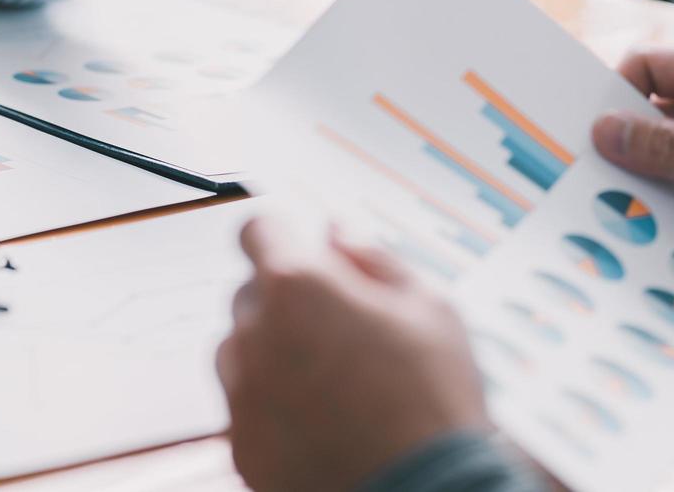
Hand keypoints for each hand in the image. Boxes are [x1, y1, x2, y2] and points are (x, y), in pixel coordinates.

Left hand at [216, 216, 488, 491]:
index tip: (304, 253)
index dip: (284, 238)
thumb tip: (337, 233)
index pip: (258, 230)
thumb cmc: (433, 405)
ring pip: (241, 348)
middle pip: (251, 292)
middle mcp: (255, 332)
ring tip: (334, 380)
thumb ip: (375, 259)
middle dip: (288, 299)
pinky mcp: (240, 443)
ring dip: (273, 350)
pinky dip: (272, 403)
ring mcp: (242, 392)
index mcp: (298, 285)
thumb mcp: (430, 309)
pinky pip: (245, 403)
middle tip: (341, 329)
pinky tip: (321, 418)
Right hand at [592, 49, 673, 286]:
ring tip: (627, 215)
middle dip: (629, 147)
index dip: (612, 95)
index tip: (583, 135)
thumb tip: (604, 130)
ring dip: (657, 185)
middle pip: (656, 112)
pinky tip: (665, 234)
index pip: (649, 66)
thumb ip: (669, 152)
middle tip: (590, 181)